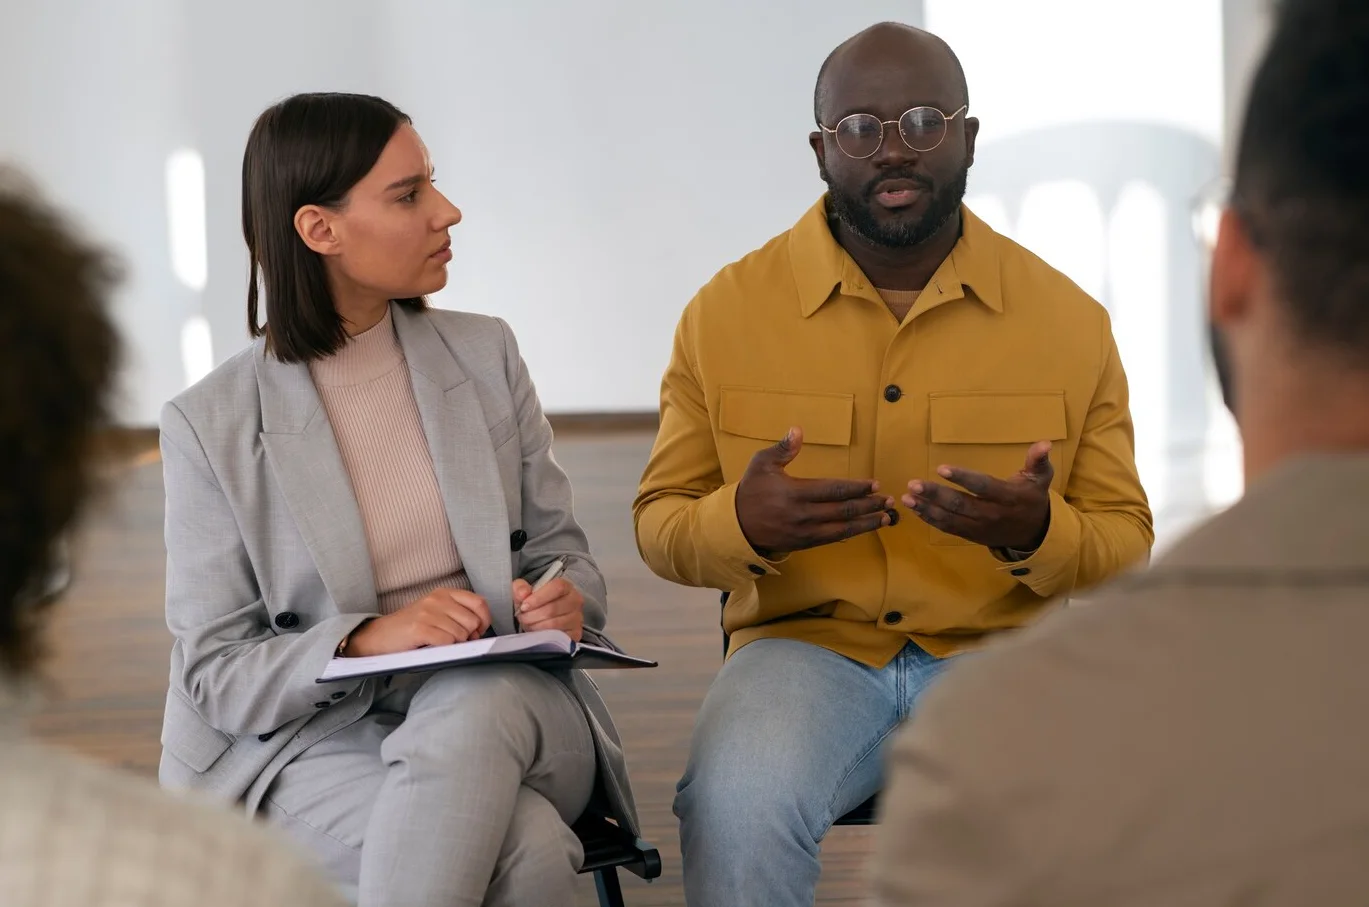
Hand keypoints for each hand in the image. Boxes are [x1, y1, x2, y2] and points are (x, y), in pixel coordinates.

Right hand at [344, 587, 492, 656]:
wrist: (380, 635)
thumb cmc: (411, 627)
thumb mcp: (437, 612)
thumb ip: (458, 614)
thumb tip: (480, 629)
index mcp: (444, 593)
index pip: (479, 602)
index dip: (484, 620)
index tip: (478, 631)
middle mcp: (437, 599)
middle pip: (472, 621)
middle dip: (469, 636)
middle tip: (455, 641)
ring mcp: (428, 612)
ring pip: (461, 633)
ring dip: (455, 644)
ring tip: (440, 642)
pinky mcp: (420, 628)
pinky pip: (447, 642)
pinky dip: (444, 648)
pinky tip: (433, 646)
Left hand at [513, 577, 583, 640]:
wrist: (543, 617)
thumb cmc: (536, 603)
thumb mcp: (524, 591)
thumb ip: (521, 588)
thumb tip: (523, 593)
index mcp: (565, 587)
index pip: (557, 588)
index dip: (538, 598)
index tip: (524, 606)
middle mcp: (575, 601)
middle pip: (553, 608)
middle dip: (532, 615)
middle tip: (523, 617)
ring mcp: (577, 618)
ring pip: (554, 624)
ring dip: (536, 626)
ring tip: (529, 624)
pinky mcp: (575, 634)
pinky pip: (558, 637)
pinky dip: (544, 636)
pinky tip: (538, 633)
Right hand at [736, 427, 895, 556]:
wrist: (736, 525)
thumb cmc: (751, 490)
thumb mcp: (762, 464)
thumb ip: (782, 448)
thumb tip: (798, 430)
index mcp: (795, 492)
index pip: (834, 490)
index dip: (857, 488)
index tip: (875, 484)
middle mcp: (804, 515)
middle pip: (844, 510)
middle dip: (869, 505)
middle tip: (889, 501)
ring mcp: (805, 532)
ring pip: (843, 529)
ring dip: (866, 523)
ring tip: (886, 518)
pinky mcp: (804, 544)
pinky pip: (833, 539)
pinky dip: (851, 534)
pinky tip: (864, 528)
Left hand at [902, 441, 1053, 550]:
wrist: (1033, 534)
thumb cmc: (1032, 498)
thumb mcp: (1041, 478)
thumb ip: (1039, 460)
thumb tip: (1045, 442)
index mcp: (1007, 496)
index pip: (982, 486)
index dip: (962, 478)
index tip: (941, 468)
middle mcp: (991, 513)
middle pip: (960, 504)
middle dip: (935, 495)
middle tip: (913, 484)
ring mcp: (979, 527)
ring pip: (950, 518)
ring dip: (926, 508)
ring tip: (907, 497)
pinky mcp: (970, 535)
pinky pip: (948, 528)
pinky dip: (930, 519)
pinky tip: (915, 509)